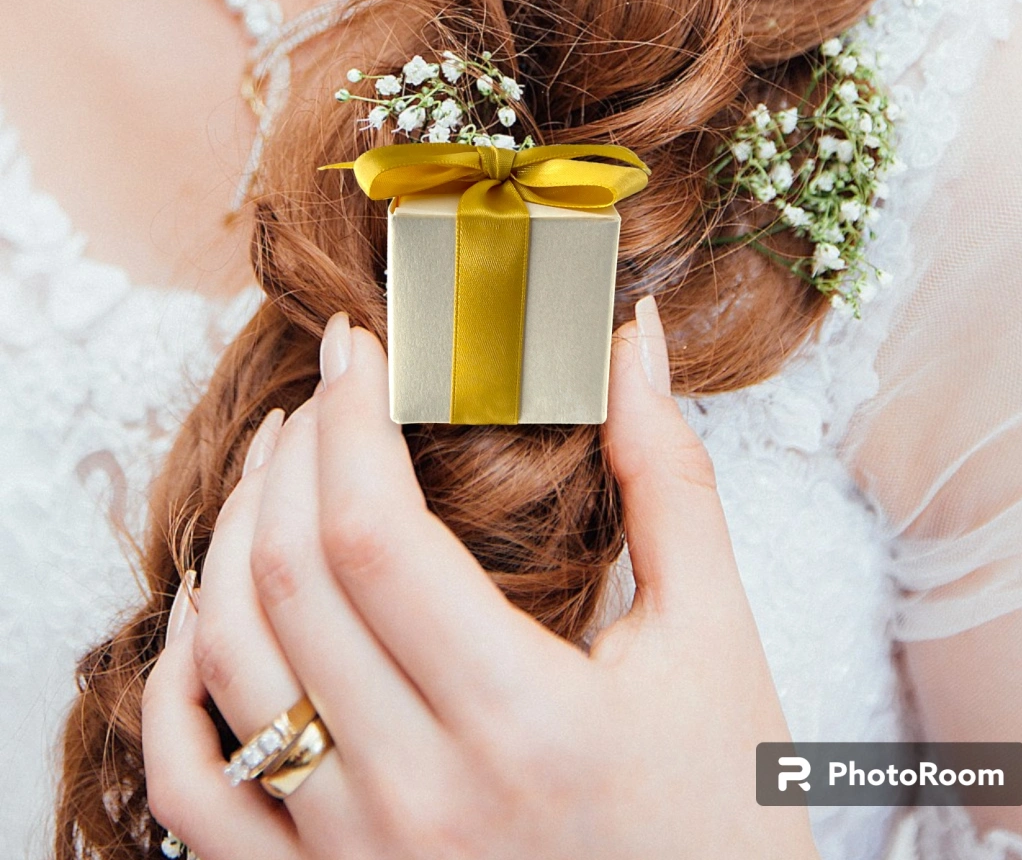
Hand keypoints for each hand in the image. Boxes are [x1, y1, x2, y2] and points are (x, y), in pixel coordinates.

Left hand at [143, 301, 820, 859]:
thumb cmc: (723, 817)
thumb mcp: (715, 641)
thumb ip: (669, 479)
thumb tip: (634, 336)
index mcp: (525, 721)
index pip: (375, 534)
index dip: (348, 417)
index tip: (357, 348)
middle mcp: (420, 797)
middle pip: (290, 581)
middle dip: (292, 454)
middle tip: (325, 390)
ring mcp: (356, 859)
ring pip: (229, 664)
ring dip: (234, 538)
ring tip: (277, 467)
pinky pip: (194, 788)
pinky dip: (176, 686)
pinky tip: (213, 608)